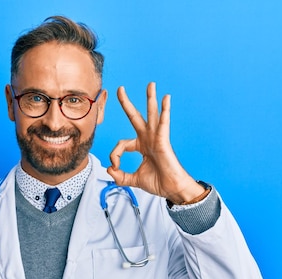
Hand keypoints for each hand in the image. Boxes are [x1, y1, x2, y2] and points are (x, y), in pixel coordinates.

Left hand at [107, 82, 204, 204]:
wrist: (172, 189)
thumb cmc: (158, 182)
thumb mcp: (133, 179)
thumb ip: (120, 176)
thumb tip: (109, 169)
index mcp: (140, 146)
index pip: (121, 144)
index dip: (114, 155)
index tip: (115, 167)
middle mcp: (147, 139)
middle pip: (135, 117)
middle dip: (127, 103)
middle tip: (120, 89)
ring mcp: (156, 138)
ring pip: (152, 114)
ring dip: (150, 99)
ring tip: (151, 84)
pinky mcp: (163, 141)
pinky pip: (163, 123)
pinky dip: (165, 111)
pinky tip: (166, 98)